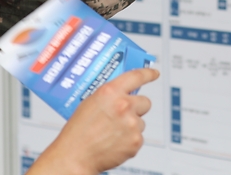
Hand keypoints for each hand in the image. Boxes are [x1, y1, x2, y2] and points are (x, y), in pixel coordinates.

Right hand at [28, 68, 158, 174]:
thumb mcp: (90, 103)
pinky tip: (114, 143)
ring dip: (131, 126)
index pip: (136, 76)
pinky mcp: (136, 141)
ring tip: (112, 133)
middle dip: (137, 108)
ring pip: (141, 122)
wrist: (76, 156)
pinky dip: (129, 141)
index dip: (148, 73)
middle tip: (124, 115)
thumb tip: (122, 93)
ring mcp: (131, 124)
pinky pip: (138, 137)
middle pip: (145, 102)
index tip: (154, 73)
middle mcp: (123, 105)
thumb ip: (109, 95)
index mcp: (110, 92)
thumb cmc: (79, 131)